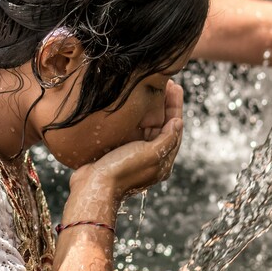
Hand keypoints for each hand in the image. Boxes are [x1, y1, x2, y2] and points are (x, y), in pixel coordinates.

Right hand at [69, 80, 184, 206]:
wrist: (93, 186)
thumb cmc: (121, 170)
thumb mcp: (150, 154)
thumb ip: (166, 139)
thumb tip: (178, 123)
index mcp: (162, 162)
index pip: (175, 130)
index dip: (175, 107)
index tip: (176, 87)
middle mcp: (151, 158)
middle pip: (163, 126)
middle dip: (166, 105)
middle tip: (167, 84)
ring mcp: (135, 155)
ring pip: (149, 127)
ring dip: (152, 108)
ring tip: (153, 89)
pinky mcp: (120, 152)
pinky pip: (134, 130)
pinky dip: (138, 116)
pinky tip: (135, 104)